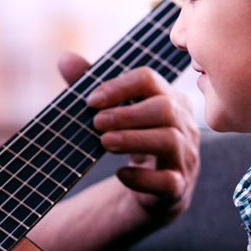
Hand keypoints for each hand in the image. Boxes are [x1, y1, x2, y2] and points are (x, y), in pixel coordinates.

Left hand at [59, 52, 200, 220]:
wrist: (151, 192)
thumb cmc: (133, 143)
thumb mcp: (117, 115)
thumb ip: (93, 87)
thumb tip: (65, 58)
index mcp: (170, 100)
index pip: (150, 79)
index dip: (119, 86)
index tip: (91, 101)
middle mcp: (184, 126)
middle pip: (165, 108)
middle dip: (127, 113)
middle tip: (96, 123)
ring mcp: (185, 158)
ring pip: (170, 141)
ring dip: (133, 139)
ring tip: (105, 142)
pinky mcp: (178, 189)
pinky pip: (168, 182)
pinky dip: (143, 178)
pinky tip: (121, 174)